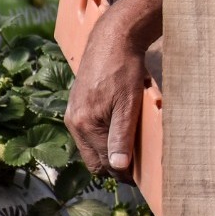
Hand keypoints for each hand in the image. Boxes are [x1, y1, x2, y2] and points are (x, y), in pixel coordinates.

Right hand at [63, 0, 163, 180]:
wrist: (113, 39)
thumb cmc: (123, 69)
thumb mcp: (128, 104)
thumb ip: (122, 136)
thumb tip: (118, 167)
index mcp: (83, 124)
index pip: (102, 162)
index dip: (122, 172)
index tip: (140, 176)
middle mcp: (74, 121)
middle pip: (94, 157)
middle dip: (114, 162)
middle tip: (139, 164)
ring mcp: (74, 112)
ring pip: (93, 143)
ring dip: (110, 146)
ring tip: (133, 143)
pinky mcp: (79, 103)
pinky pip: (91, 128)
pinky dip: (105, 133)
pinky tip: (121, 126)